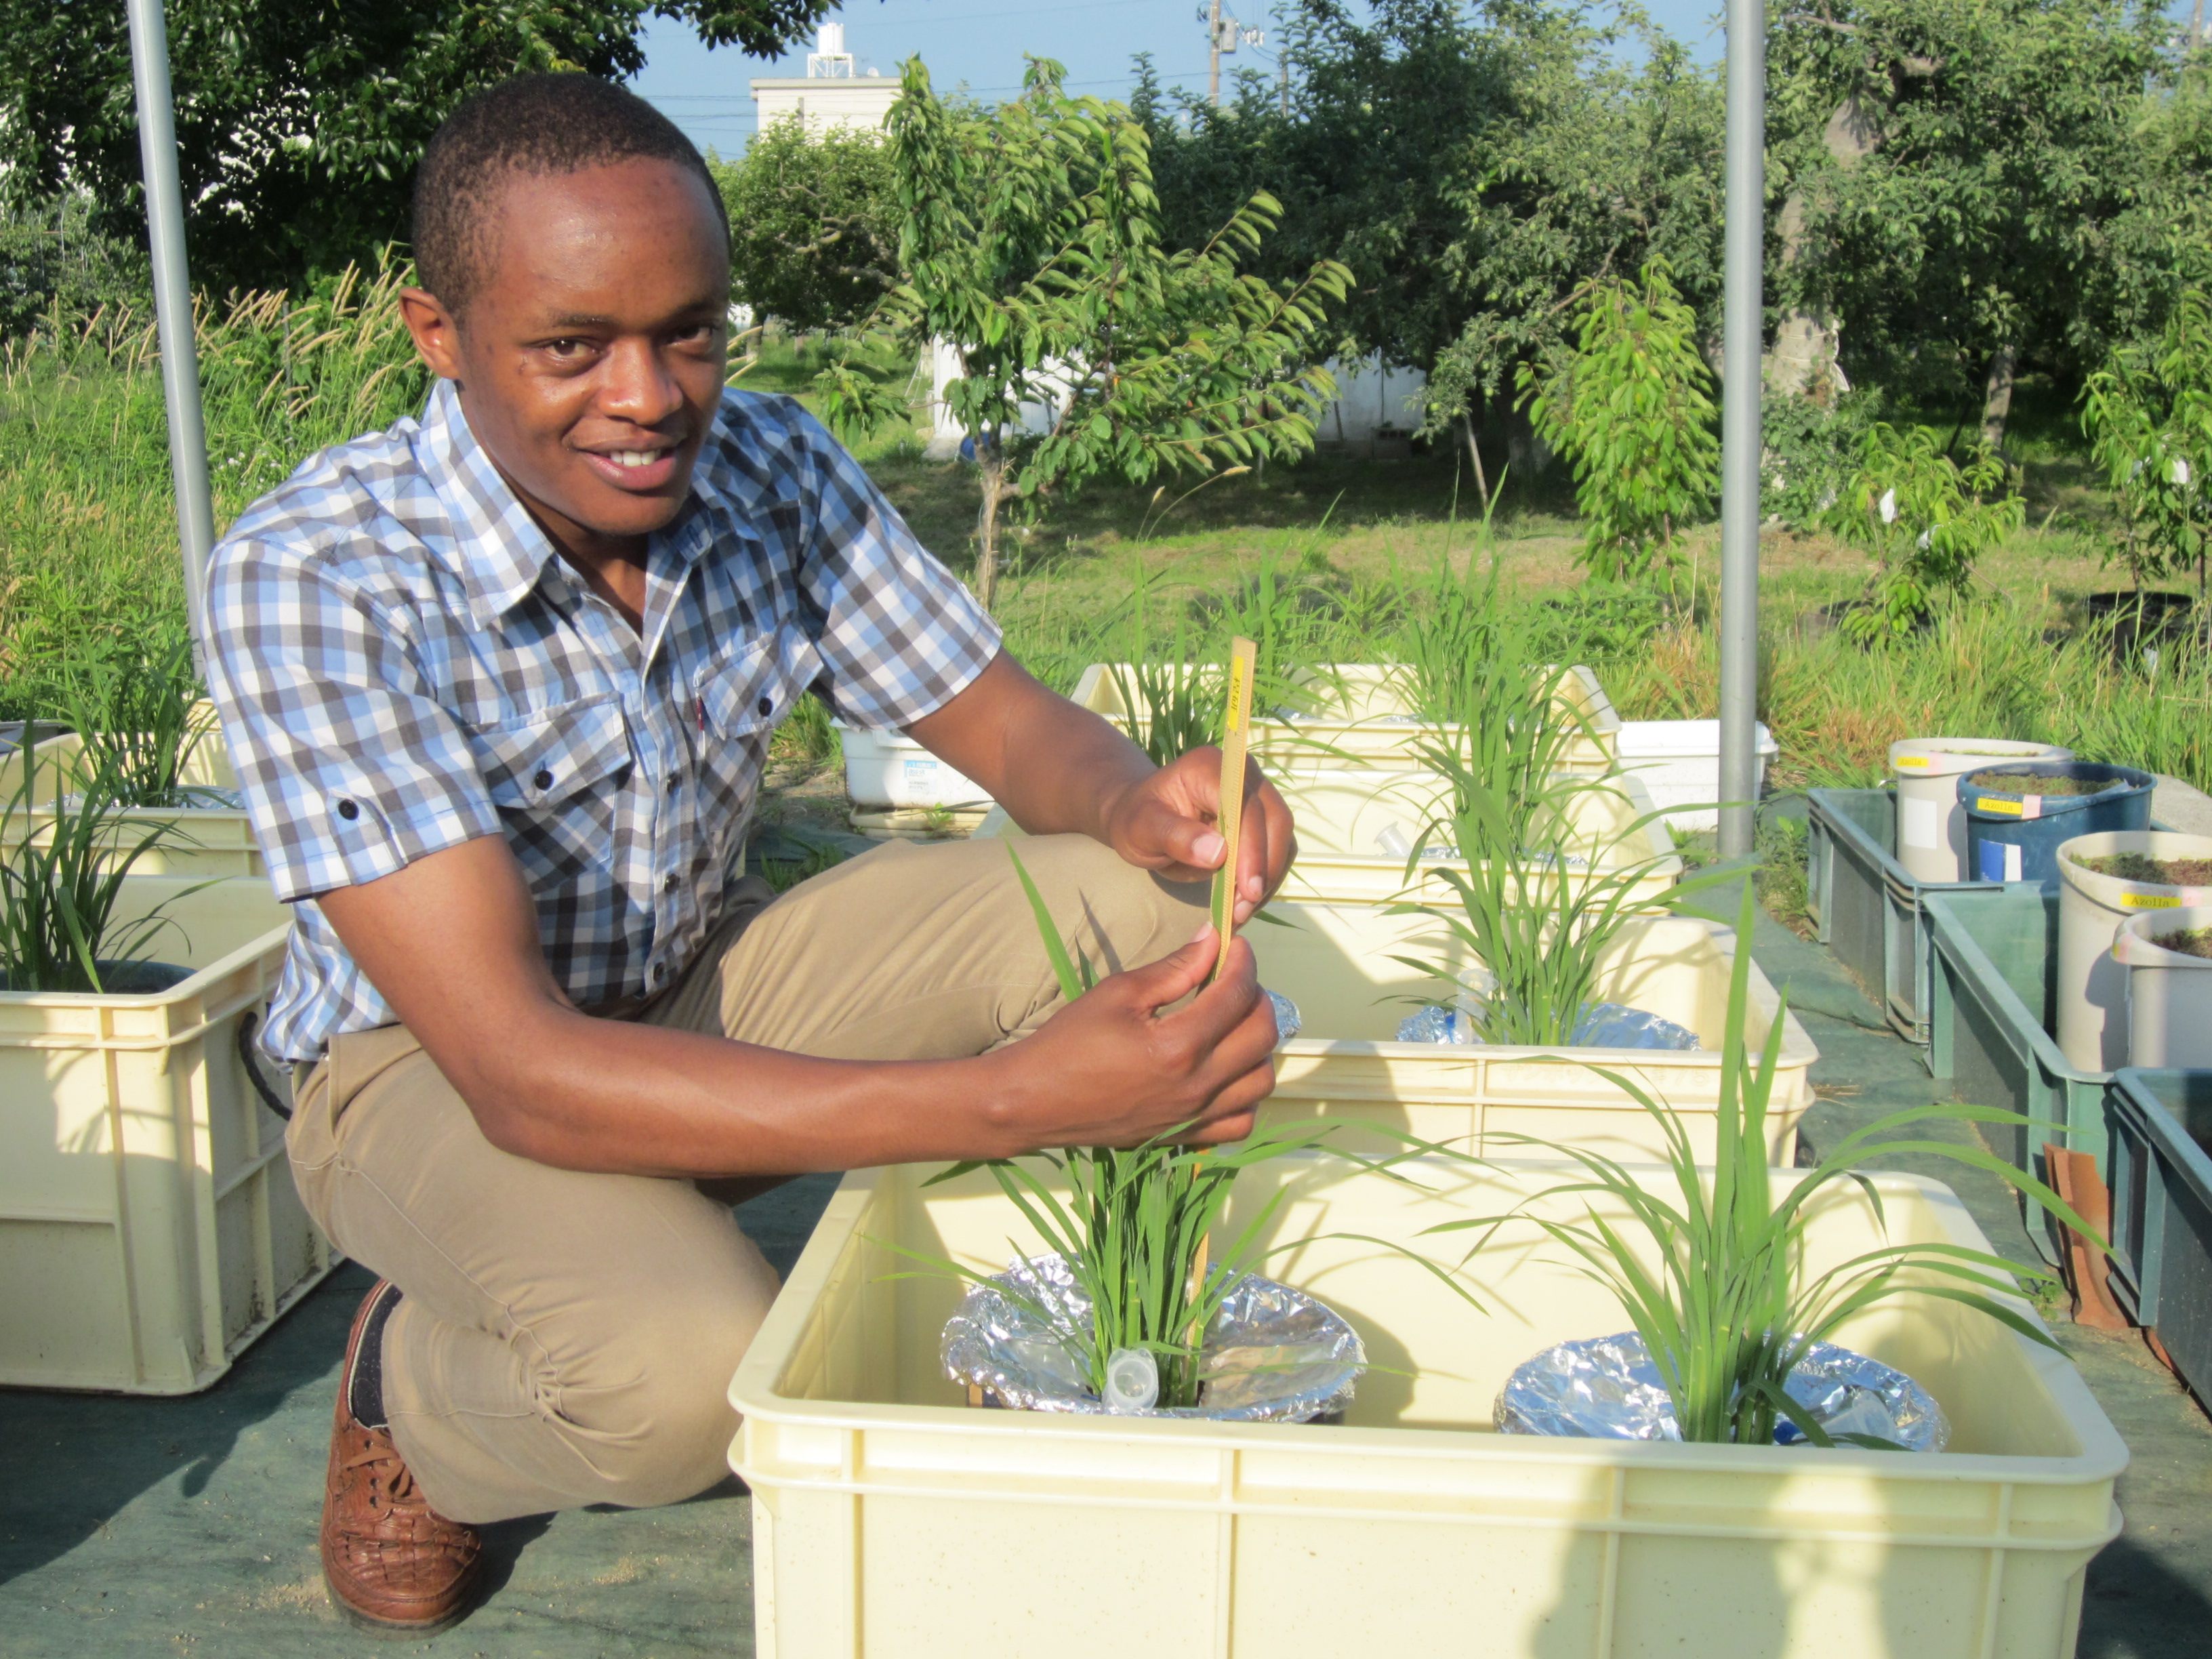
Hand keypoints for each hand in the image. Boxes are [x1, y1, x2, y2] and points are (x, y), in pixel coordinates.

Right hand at [982, 926, 1277, 1150]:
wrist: (1033, 1101)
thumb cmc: (1068, 1043)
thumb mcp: (1118, 993)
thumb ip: (1173, 968)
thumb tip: (1212, 939)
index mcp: (1179, 1045)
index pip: (1237, 994)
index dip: (1243, 961)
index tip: (1235, 945)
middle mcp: (1196, 1086)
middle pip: (1262, 1035)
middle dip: (1257, 997)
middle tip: (1234, 981)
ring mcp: (1194, 1116)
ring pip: (1262, 1082)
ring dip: (1258, 1047)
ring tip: (1232, 1026)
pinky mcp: (1185, 1136)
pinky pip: (1241, 1122)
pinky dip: (1246, 1096)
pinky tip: (1225, 1073)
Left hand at [1100, 747, 1295, 925]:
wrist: (1143, 819)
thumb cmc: (1137, 819)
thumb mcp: (1142, 828)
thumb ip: (1176, 836)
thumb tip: (1219, 853)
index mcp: (1210, 767)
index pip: (1244, 804)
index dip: (1252, 847)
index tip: (1246, 889)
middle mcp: (1243, 775)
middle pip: (1275, 820)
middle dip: (1264, 868)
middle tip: (1242, 910)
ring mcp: (1257, 797)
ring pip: (1283, 839)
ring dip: (1268, 880)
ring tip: (1240, 914)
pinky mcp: (1263, 822)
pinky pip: (1277, 853)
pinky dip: (1265, 881)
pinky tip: (1244, 905)